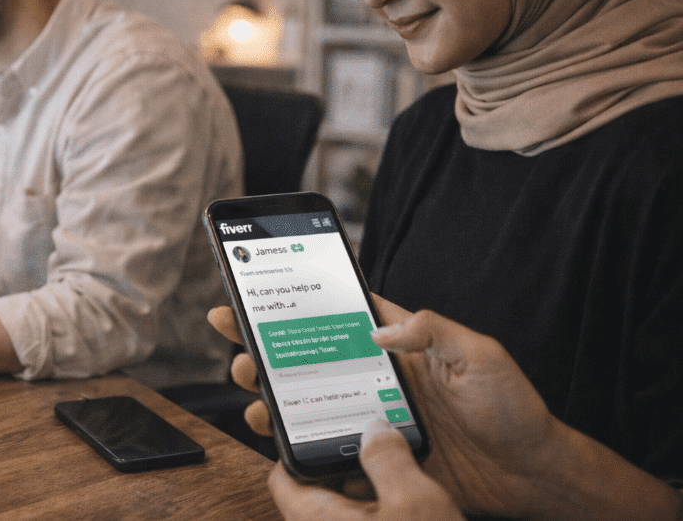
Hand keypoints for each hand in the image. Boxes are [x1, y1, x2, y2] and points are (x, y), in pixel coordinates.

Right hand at [207, 299, 556, 517]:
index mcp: (399, 345)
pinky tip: (276, 435)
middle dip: (266, 343)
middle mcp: (377, 377)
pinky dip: (295, 440)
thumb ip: (433, 332)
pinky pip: (325, 444)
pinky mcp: (374, 455)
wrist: (530, 475)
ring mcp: (371, 416)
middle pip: (309, 353)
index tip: (259, 289)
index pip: (340, 313)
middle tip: (234, 337)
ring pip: (308, 398)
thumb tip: (380, 328)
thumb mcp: (480, 355)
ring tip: (249, 388)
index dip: (299, 300)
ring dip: (272, 392)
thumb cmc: (512, 408)